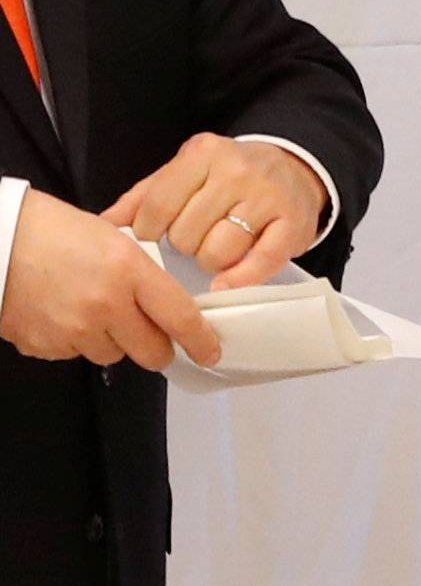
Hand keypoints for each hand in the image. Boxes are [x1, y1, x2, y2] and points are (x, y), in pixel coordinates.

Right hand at [0, 190, 220, 370]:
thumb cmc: (54, 231)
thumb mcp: (114, 240)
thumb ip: (143, 275)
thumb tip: (168, 307)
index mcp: (128, 271)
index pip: (180, 317)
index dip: (200, 340)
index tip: (210, 352)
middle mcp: (105, 305)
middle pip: (151, 351)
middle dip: (156, 346)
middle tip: (149, 333)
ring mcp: (73, 330)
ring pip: (113, 355)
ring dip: (111, 341)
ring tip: (91, 309)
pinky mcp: (44, 345)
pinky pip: (75, 355)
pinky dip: (75, 341)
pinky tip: (62, 313)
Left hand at [102, 134, 325, 291]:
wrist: (295, 168)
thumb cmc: (230, 176)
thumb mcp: (186, 172)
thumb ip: (145, 196)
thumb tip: (104, 224)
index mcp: (203, 154)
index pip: (158, 204)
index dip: (148, 230)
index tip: (154, 235)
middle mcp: (237, 171)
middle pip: (186, 232)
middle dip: (183, 244)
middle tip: (194, 239)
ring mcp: (267, 197)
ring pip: (217, 251)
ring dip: (209, 261)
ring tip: (216, 251)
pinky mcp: (293, 224)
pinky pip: (259, 262)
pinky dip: (238, 279)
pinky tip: (224, 284)